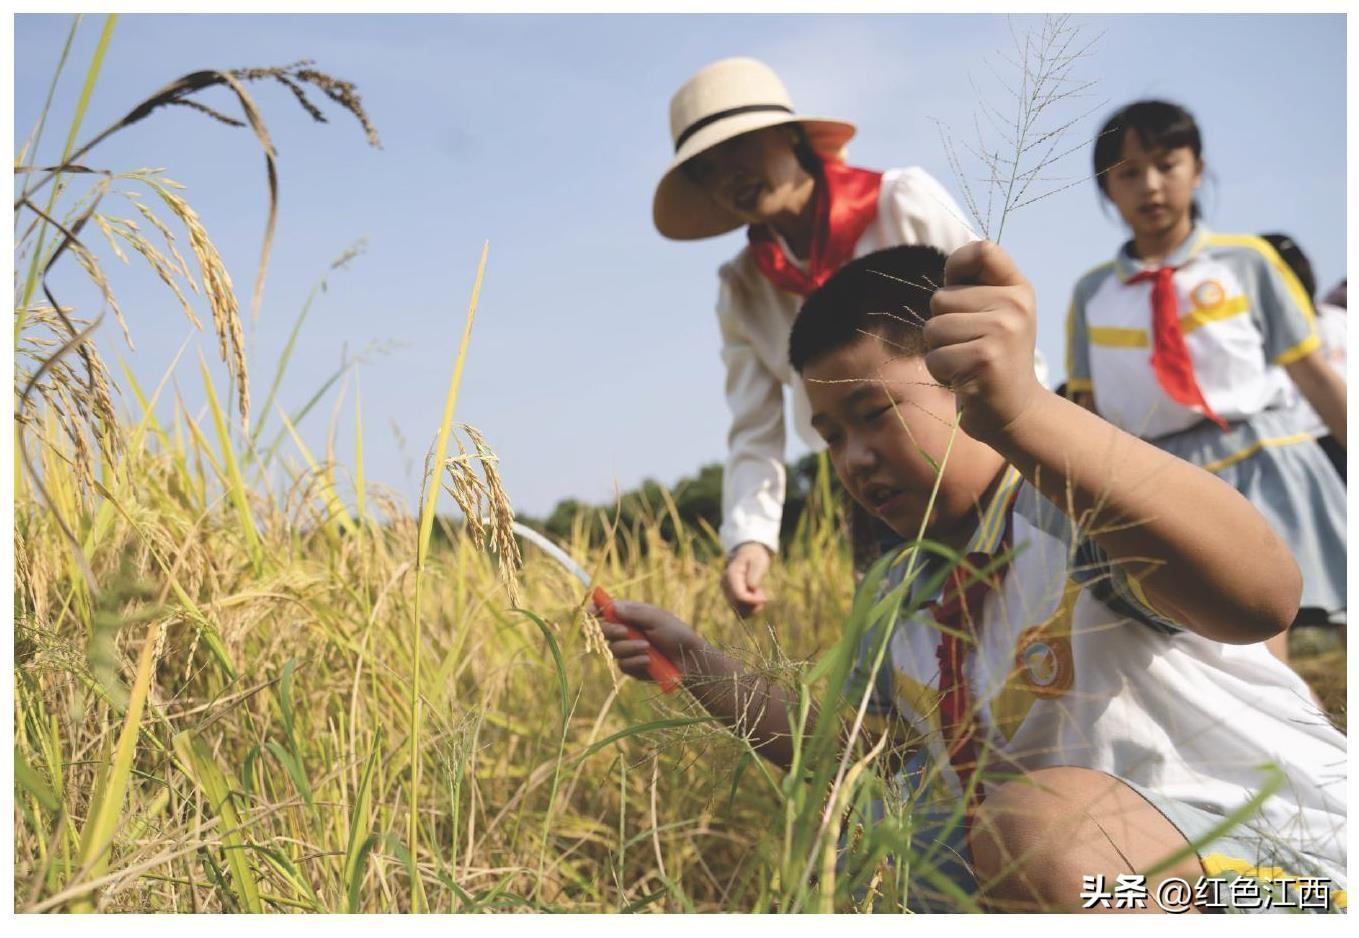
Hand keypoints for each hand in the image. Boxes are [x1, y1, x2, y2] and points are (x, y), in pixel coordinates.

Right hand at [590, 598, 709, 683]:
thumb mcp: (656, 618)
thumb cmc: (676, 634)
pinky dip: (636, 662)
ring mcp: (628, 650)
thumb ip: (634, 613)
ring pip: (613, 649)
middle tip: (626, 632)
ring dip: (630, 648)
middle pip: (603, 631)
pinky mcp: (632, 666)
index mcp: (631, 615)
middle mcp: (627, 631)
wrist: (689, 660)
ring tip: (648, 648)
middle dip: (612, 631)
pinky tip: (649, 661)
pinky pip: (623, 665)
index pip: (607, 610)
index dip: (596, 610)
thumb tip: (612, 606)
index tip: (591, 613)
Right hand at [721, 542, 772, 615]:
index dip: (753, 601)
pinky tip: (755, 598)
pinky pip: (740, 612)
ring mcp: (726, 593)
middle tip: (762, 593)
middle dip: (754, 604)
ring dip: (752, 607)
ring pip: (739, 612)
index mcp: (731, 575)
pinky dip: (750, 609)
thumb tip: (751, 588)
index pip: (739, 596)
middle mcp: (725, 585)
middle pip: (738, 606)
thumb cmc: (755, 557)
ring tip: (759, 594)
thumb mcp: (759, 561)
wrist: (748, 554)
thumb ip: (755, 573)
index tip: (765, 598)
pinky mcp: (730, 598)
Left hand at [925, 241, 1042, 442]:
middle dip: (942, 327)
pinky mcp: (985, 360)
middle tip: (970, 348)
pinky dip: (941, 373)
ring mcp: (1003, 332)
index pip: (982, 251)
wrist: (1016, 412)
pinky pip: (935, 357)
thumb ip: (976, 287)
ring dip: (940, 352)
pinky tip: (965, 380)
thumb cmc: (994, 359)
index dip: (957, 265)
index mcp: (1018, 290)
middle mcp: (1015, 306)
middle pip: (940, 299)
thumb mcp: (997, 315)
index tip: (958, 288)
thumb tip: (951, 263)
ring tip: (967, 363)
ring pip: (933, 329)